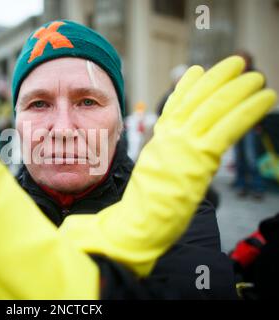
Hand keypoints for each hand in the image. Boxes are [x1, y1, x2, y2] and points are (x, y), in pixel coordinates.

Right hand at [59, 56, 276, 275]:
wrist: (139, 221)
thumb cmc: (146, 204)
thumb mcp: (152, 171)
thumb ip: (165, 153)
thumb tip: (174, 146)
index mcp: (159, 140)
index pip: (174, 106)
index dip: (187, 86)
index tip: (196, 70)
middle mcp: (170, 136)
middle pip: (197, 100)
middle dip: (218, 79)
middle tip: (237, 63)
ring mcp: (184, 145)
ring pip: (214, 108)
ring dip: (238, 89)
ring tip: (256, 76)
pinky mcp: (200, 158)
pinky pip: (229, 127)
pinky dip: (248, 110)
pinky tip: (264, 97)